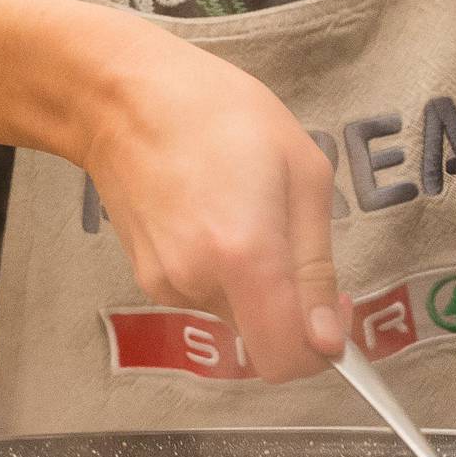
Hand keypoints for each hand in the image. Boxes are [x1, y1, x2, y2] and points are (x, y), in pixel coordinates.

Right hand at [80, 16, 345, 381]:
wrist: (123, 97)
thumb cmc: (218, 112)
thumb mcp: (301, 170)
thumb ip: (317, 265)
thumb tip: (328, 343)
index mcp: (246, 254)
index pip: (286, 359)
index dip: (320, 347)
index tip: (332, 306)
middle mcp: (199, 283)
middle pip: (264, 336)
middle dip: (288, 302)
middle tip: (288, 231)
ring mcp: (165, 284)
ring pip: (235, 314)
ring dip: (252, 281)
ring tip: (242, 207)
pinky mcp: (145, 277)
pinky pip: (204, 294)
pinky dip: (220, 269)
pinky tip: (211, 212)